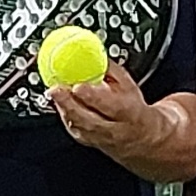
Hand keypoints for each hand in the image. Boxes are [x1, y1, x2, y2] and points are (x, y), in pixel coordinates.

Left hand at [49, 61, 167, 166]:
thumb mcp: (129, 85)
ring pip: (78, 126)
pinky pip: (73, 130)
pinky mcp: (88, 141)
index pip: (111, 106)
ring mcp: (100, 138)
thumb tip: (96, 54)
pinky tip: (59, 104)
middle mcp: (114, 129)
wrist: (141, 138)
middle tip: (55, 89)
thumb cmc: (134, 110)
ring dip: (63, 109)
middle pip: (89, 120)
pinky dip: (64, 115)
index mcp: (128, 112)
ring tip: (54, 93)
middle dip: (69, 104)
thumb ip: (112, 71)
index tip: (79, 86)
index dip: (93, 96)